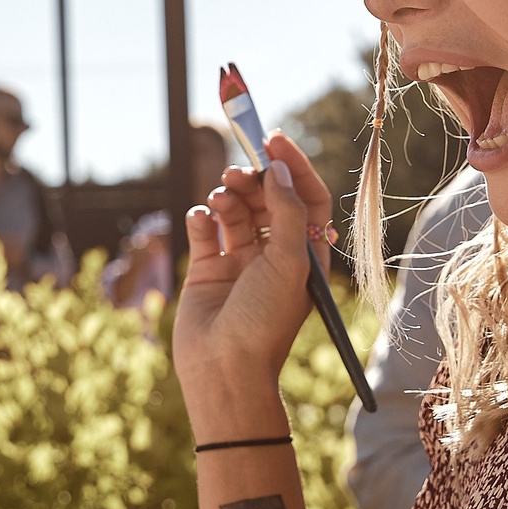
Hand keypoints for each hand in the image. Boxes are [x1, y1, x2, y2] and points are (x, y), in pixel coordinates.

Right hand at [171, 132, 329, 429]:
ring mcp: (239, 262)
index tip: (273, 140)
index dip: (292, 168)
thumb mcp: (290, 262)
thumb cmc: (265, 322)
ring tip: (219, 199)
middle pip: (268, 200)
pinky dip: (202, 217)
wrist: (224, 368)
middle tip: (236, 172)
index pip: (306, 198)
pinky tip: (201, 220)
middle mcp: (274, 256)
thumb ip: (288, 211)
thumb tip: (278, 168)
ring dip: (227, 197)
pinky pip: (205, 230)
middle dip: (253, 180)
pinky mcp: (207, 270)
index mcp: (304, 255)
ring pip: (235, 211)